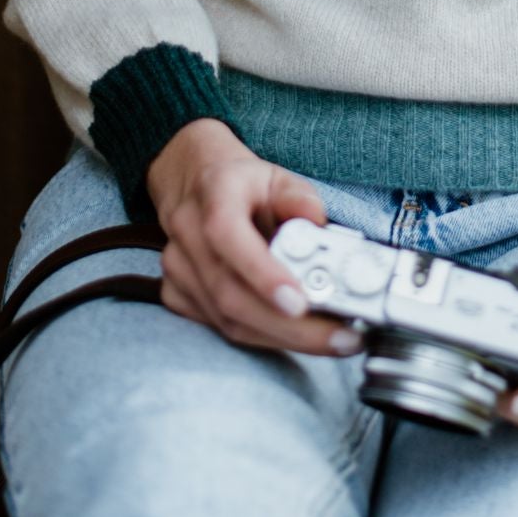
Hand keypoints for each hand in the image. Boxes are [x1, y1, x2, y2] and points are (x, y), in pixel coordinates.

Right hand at [144, 119, 362, 358]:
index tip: (299, 303)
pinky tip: (296, 336)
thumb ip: (298, 196)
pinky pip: (222, 329)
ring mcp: (177, 267)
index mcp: (214, 192)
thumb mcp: (277, 176)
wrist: (195, 184)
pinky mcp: (177, 294)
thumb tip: (315, 220)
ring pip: (228, 320)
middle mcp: (188, 231)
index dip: (261, 273)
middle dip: (289, 326)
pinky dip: (264, 338)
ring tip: (332, 340)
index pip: (227, 235)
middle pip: (230, 293)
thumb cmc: (243, 184)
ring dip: (283, 338)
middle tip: (340, 337)